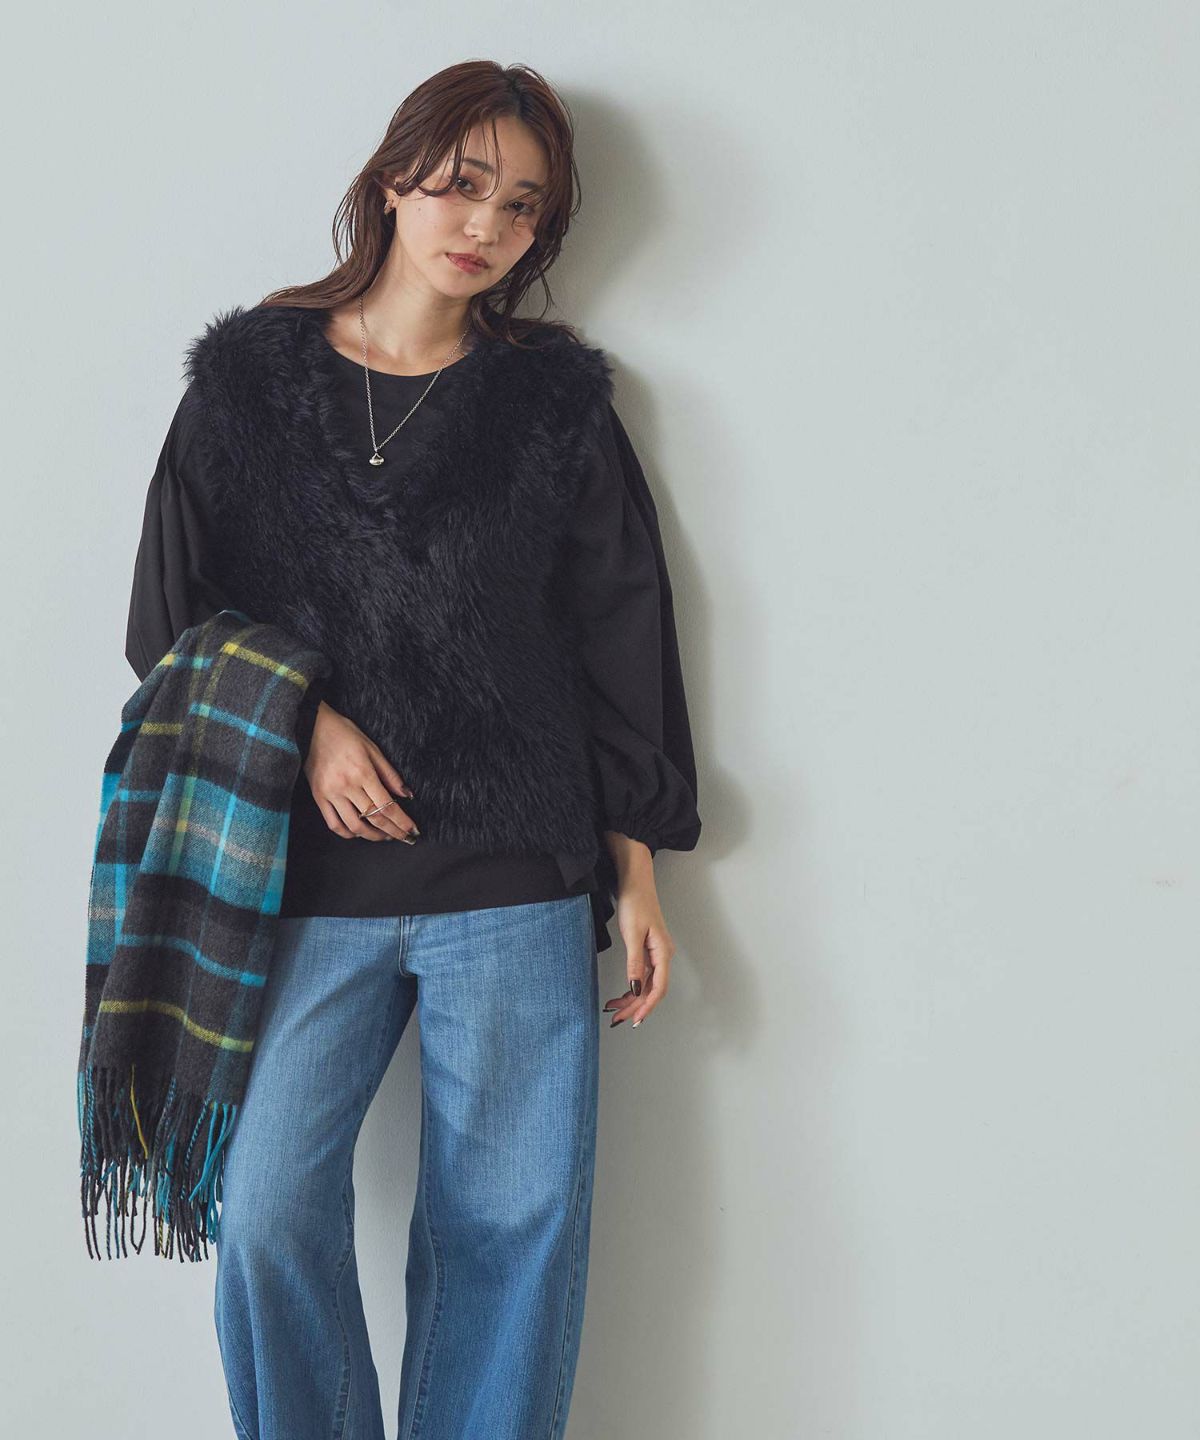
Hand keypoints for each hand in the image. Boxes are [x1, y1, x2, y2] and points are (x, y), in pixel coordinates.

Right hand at [303, 700, 418, 841]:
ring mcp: (330, 794)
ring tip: (385, 836)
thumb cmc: (344, 734)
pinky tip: (359, 833)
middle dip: (393, 832)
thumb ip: (390, 774)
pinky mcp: (318, 798)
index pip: (387, 806)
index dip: (402, 822)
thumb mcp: (372, 748)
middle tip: (405, 838)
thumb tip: (407, 795)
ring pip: (354, 826)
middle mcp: (346, 786)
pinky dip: (348, 833)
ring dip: (372, 836)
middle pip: (374, 819)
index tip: (413, 831)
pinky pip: (334, 824)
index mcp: (362, 772)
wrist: (311, 728)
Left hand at [603, 871, 675, 1029]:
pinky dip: (632, 986)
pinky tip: (622, 994)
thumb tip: (635, 988)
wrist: (635, 882)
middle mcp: (662, 955)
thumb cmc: (636, 902)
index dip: (647, 1005)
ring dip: (633, 998)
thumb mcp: (632, 934)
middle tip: (619, 1019)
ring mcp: (655, 953)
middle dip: (636, 1006)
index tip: (636, 1019)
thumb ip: (634, 963)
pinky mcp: (647, 950)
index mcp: (663, 952)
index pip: (658, 987)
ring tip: (616, 1010)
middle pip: (652, 989)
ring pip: (646, 984)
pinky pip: (642, 974)